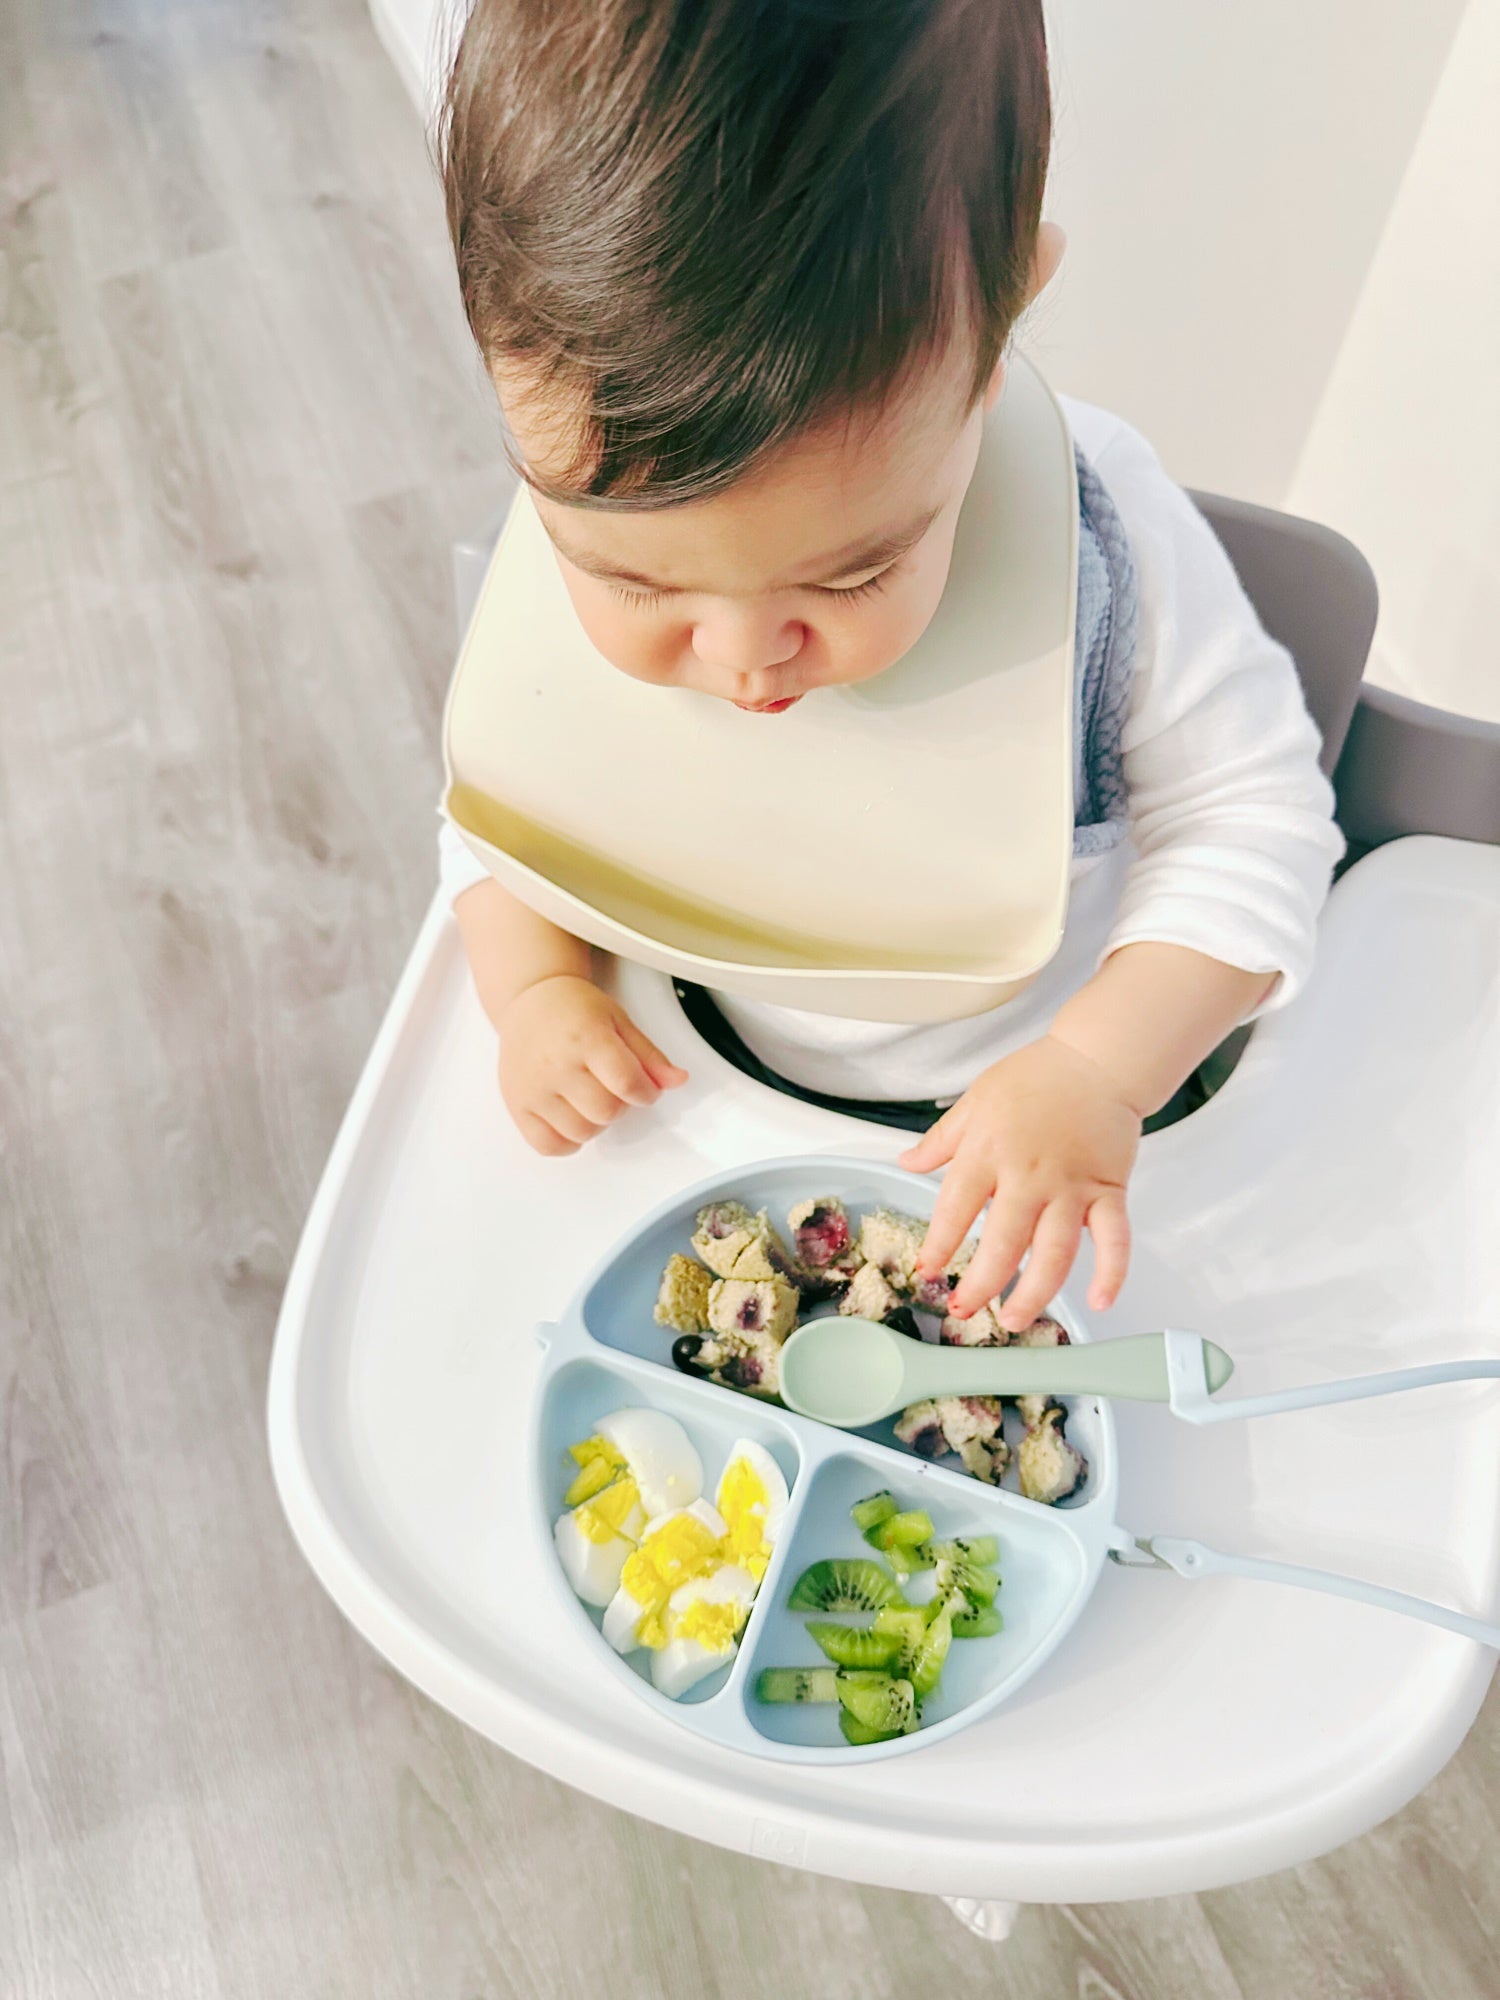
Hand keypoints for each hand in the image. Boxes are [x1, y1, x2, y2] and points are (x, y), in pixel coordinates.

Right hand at [496, 975, 686, 1154]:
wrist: (531, 998)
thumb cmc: (574, 1009)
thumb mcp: (619, 1021)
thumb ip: (649, 1056)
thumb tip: (677, 1081)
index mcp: (587, 1038)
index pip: (627, 1083)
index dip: (646, 1093)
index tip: (644, 1089)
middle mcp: (556, 1064)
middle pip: (606, 1111)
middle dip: (621, 1104)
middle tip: (612, 1087)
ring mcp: (533, 1087)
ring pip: (581, 1132)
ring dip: (596, 1123)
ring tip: (589, 1097)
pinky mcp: (517, 1104)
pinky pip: (548, 1145)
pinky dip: (567, 1142)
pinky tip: (571, 1119)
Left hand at [897, 1034, 1140, 1330]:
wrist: (1097, 1059)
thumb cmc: (1037, 1077)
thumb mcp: (976, 1101)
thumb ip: (942, 1139)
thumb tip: (906, 1162)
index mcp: (989, 1152)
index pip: (955, 1209)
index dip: (939, 1245)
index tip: (928, 1271)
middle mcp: (1029, 1176)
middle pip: (1002, 1244)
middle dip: (980, 1284)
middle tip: (963, 1309)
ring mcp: (1072, 1187)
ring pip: (1054, 1254)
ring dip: (1034, 1294)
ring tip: (1014, 1319)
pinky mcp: (1109, 1191)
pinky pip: (1114, 1240)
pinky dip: (1111, 1273)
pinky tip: (1098, 1301)